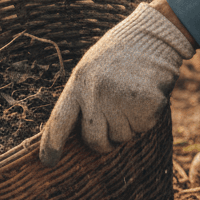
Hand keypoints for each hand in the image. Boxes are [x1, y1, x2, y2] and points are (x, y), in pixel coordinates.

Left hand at [39, 2, 194, 166]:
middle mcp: (95, 93)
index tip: (48, 162)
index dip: (51, 144)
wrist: (151, 36)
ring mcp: (120, 99)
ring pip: (122, 137)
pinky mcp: (146, 104)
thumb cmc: (117, 58)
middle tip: (112, 126)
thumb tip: (77, 136)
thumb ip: (81, 99)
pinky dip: (146, 119)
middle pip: (94, 140)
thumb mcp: (89, 72)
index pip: (59, 121)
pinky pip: (143, 129)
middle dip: (103, 143)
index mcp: (78, 84)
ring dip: (128, 126)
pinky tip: (145, 96)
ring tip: (130, 98)